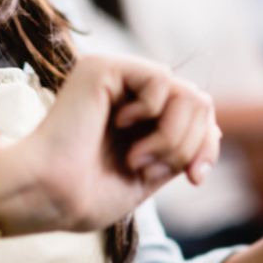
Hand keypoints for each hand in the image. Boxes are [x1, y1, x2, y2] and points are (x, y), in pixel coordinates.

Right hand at [0, 55, 220, 234]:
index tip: (195, 179)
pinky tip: (120, 126)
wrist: (49, 195)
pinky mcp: (104, 67)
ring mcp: (116, 77)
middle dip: (189, 144)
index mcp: (138, 117)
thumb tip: (214, 130)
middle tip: (151, 168)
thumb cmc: (87, 194)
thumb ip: (181, 148)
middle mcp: (129, 92)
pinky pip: (161, 79)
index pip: (198, 115)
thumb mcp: (152, 172)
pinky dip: (152, 113)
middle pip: (200, 103)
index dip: (206, 145)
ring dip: (171, 136)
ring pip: (187, 93)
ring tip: (135, 157)